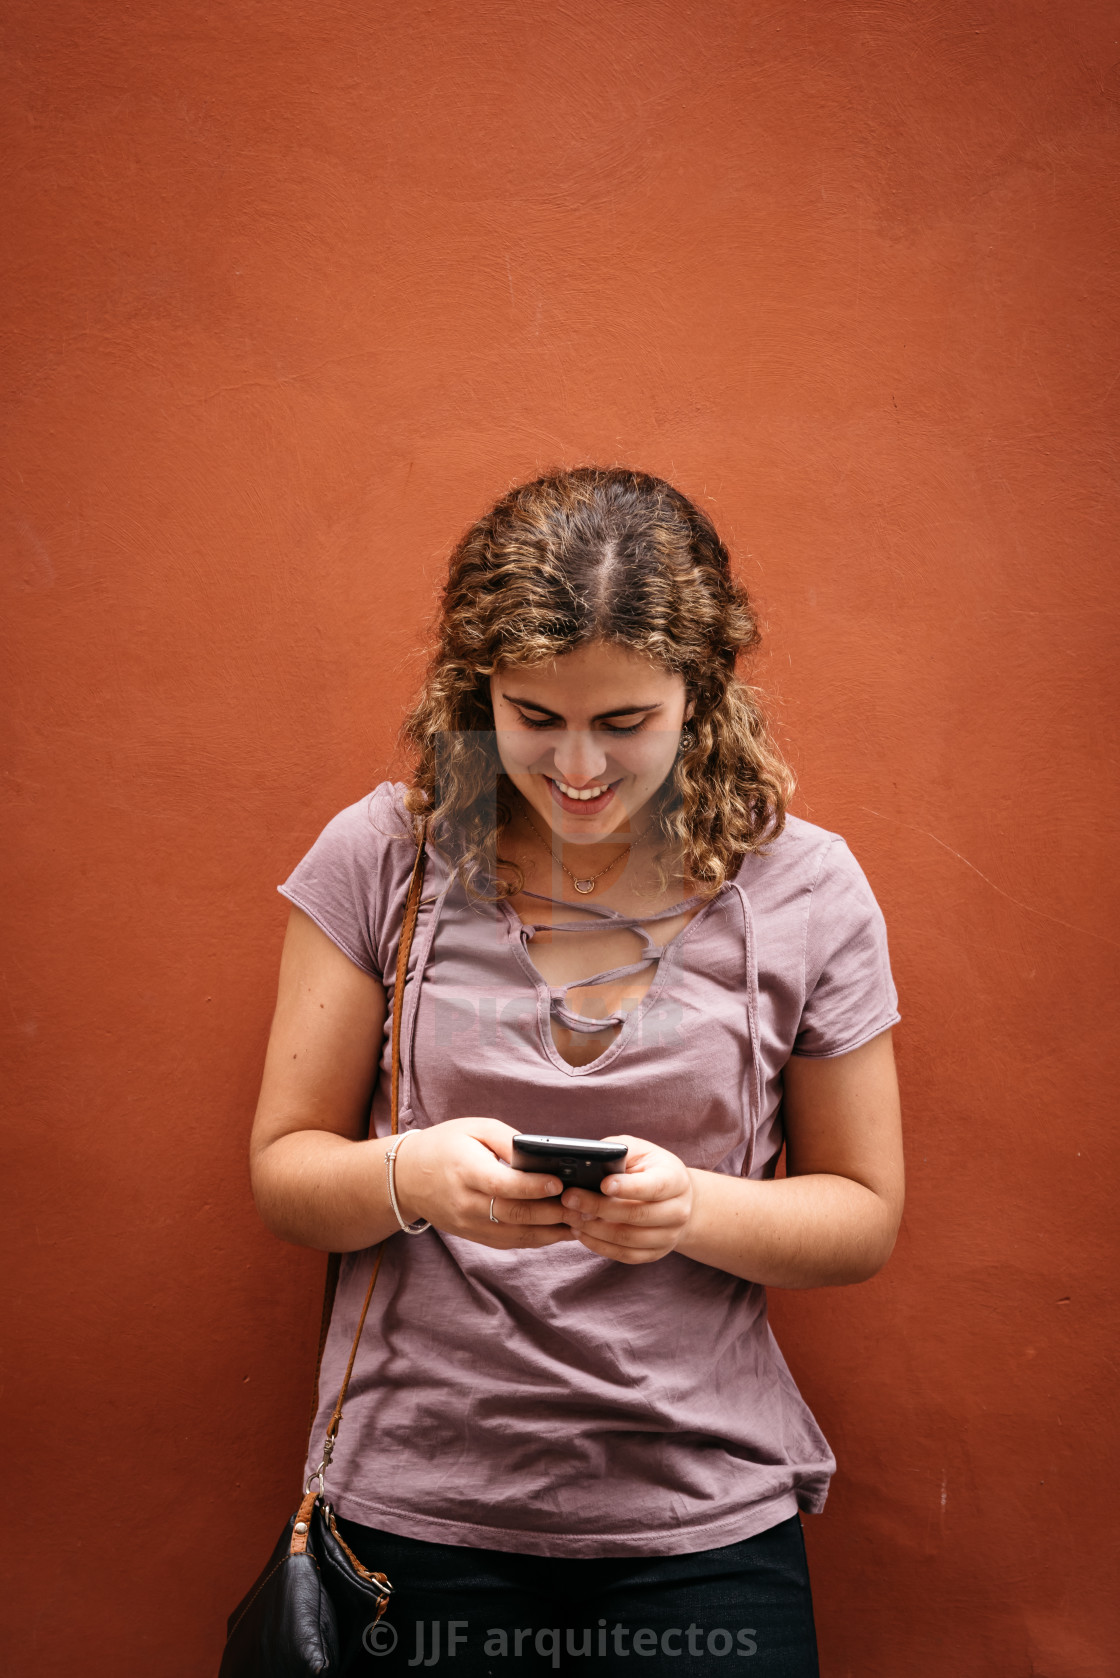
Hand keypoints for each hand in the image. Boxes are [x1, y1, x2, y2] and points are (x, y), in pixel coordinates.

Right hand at [391, 1117, 577, 1248]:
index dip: (532, 1187)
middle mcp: (465, 1202)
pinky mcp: (473, 1236)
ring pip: (515, 1234)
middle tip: (582, 1205)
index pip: (502, 1185)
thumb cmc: (446, 1144)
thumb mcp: (475, 1128)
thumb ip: (508, 1140)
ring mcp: (468, 1224)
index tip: (560, 1182)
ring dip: (551, 1231)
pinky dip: (537, 1239)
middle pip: (513, 1214)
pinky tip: (560, 1230)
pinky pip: (509, 1242)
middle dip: (551, 1212)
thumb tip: (541, 1155)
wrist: (407, 1177)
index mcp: (464, 1170)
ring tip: (580, 1220)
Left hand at [557, 1134, 692, 1262]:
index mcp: (676, 1180)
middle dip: (598, 1207)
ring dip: (594, 1229)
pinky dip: (599, 1245)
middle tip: (570, 1198)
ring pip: (627, 1238)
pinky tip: (580, 1231)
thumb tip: (590, 1160)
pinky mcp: (655, 1253)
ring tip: (570, 1215)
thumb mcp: (640, 1150)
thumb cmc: (649, 1168)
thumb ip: (618, 1152)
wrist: (675, 1198)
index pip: (654, 1187)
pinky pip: (624, 1255)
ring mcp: (668, 1237)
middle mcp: (678, 1211)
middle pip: (636, 1215)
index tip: (602, 1184)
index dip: (628, 1187)